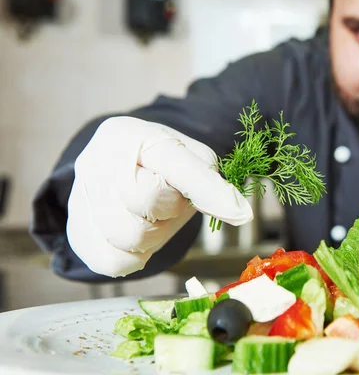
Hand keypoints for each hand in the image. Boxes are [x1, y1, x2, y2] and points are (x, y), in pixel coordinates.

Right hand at [66, 116, 252, 276]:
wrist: (114, 168)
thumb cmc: (157, 164)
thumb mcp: (188, 157)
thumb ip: (209, 181)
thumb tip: (238, 213)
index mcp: (131, 135)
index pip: (175, 165)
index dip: (208, 191)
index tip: (242, 214)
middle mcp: (98, 162)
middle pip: (147, 203)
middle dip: (169, 209)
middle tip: (168, 201)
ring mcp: (81, 197)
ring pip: (130, 237)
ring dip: (153, 235)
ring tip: (152, 217)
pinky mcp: (77, 232)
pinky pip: (114, 262)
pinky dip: (135, 256)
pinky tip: (138, 235)